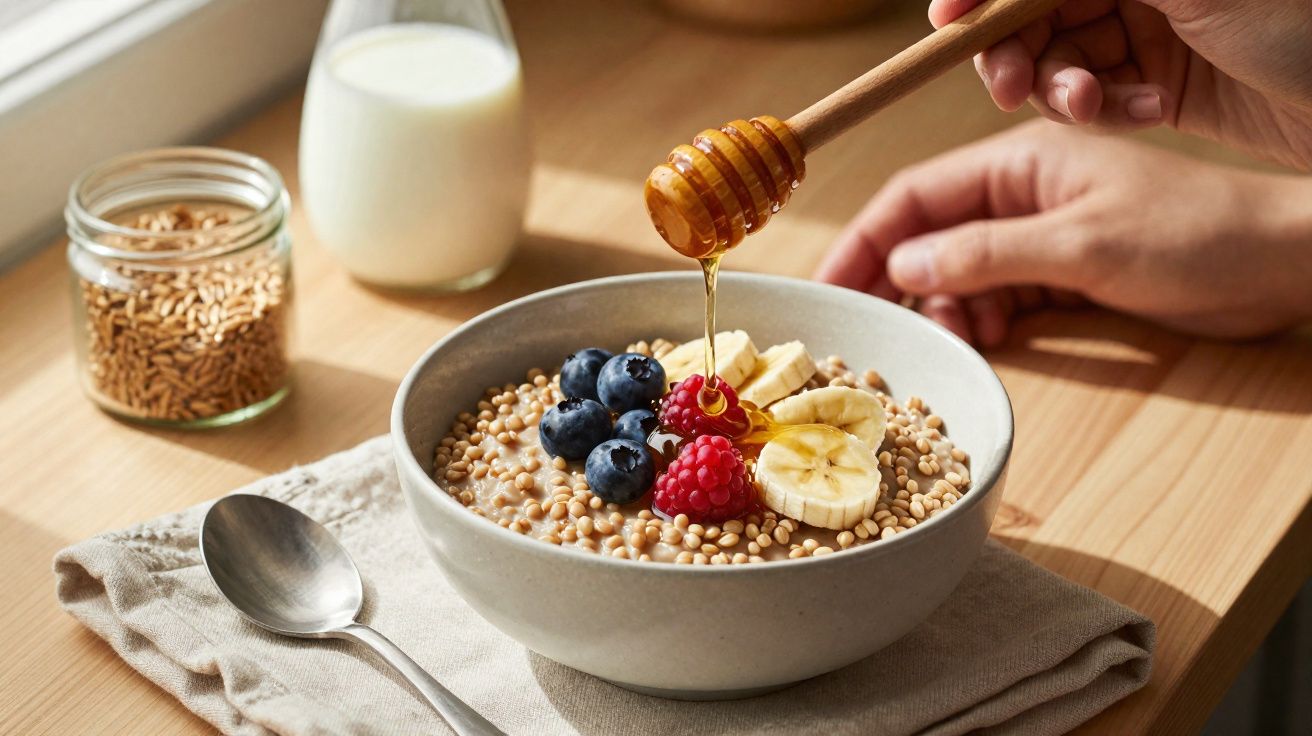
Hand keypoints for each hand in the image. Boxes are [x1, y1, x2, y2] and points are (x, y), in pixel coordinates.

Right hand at [813, 120, 1311, 344]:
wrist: (1278, 267)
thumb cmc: (1193, 237)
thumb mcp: (1081, 245)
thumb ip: (986, 254)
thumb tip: (904, 269)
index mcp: (1019, 162)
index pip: (915, 195)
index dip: (864, 240)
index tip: (828, 287)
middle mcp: (1020, 193)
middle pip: (927, 234)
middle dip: (896, 282)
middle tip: (870, 330)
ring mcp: (1039, 233)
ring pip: (957, 272)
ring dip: (942, 308)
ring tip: (949, 337)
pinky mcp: (1060, 272)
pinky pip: (995, 296)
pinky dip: (980, 319)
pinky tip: (986, 340)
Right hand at [931, 0, 1311, 168]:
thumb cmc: (1299, 21)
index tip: (947, 18)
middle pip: (1033, 10)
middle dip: (1016, 49)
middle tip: (1013, 87)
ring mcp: (1152, 28)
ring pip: (1060, 58)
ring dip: (1062, 89)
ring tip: (1094, 105)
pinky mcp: (1163, 81)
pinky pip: (1099, 97)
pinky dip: (1106, 108)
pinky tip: (1144, 110)